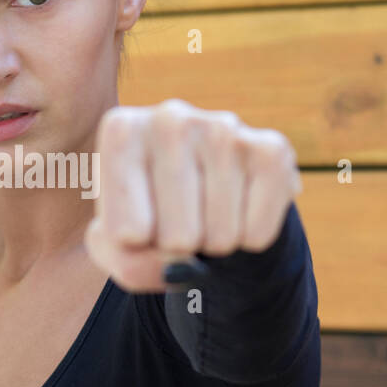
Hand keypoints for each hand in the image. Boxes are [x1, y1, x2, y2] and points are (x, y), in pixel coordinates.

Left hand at [84, 99, 301, 291]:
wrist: (202, 185)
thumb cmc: (147, 211)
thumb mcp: (116, 240)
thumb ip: (129, 263)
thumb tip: (183, 267)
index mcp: (121, 132)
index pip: (127, 234)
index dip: (137, 247)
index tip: (140, 219)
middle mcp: (170, 119)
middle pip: (177, 238)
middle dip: (179, 248)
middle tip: (180, 219)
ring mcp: (224, 128)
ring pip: (220, 238)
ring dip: (214, 243)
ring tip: (206, 211)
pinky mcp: (271, 149)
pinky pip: (258, 234)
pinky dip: (249, 239)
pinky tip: (238, 208)